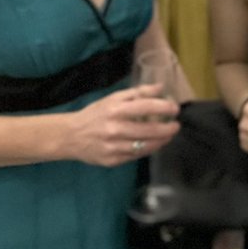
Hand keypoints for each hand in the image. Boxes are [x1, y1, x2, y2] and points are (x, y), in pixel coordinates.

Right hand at [65, 84, 179, 166]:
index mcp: (115, 110)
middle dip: (167, 128)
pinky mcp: (112, 160)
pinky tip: (154, 144)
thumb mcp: (113, 98)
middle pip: (149, 130)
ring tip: (169, 135)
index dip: (164, 107)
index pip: (145, 107)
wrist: (71, 136)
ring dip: (161, 141)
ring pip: (145, 146)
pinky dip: (148, 149)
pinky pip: (136, 156)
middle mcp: (115, 129)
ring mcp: (113, 147)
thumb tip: (160, 88)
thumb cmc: (95, 114)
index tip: (175, 108)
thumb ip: (138, 93)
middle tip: (176, 125)